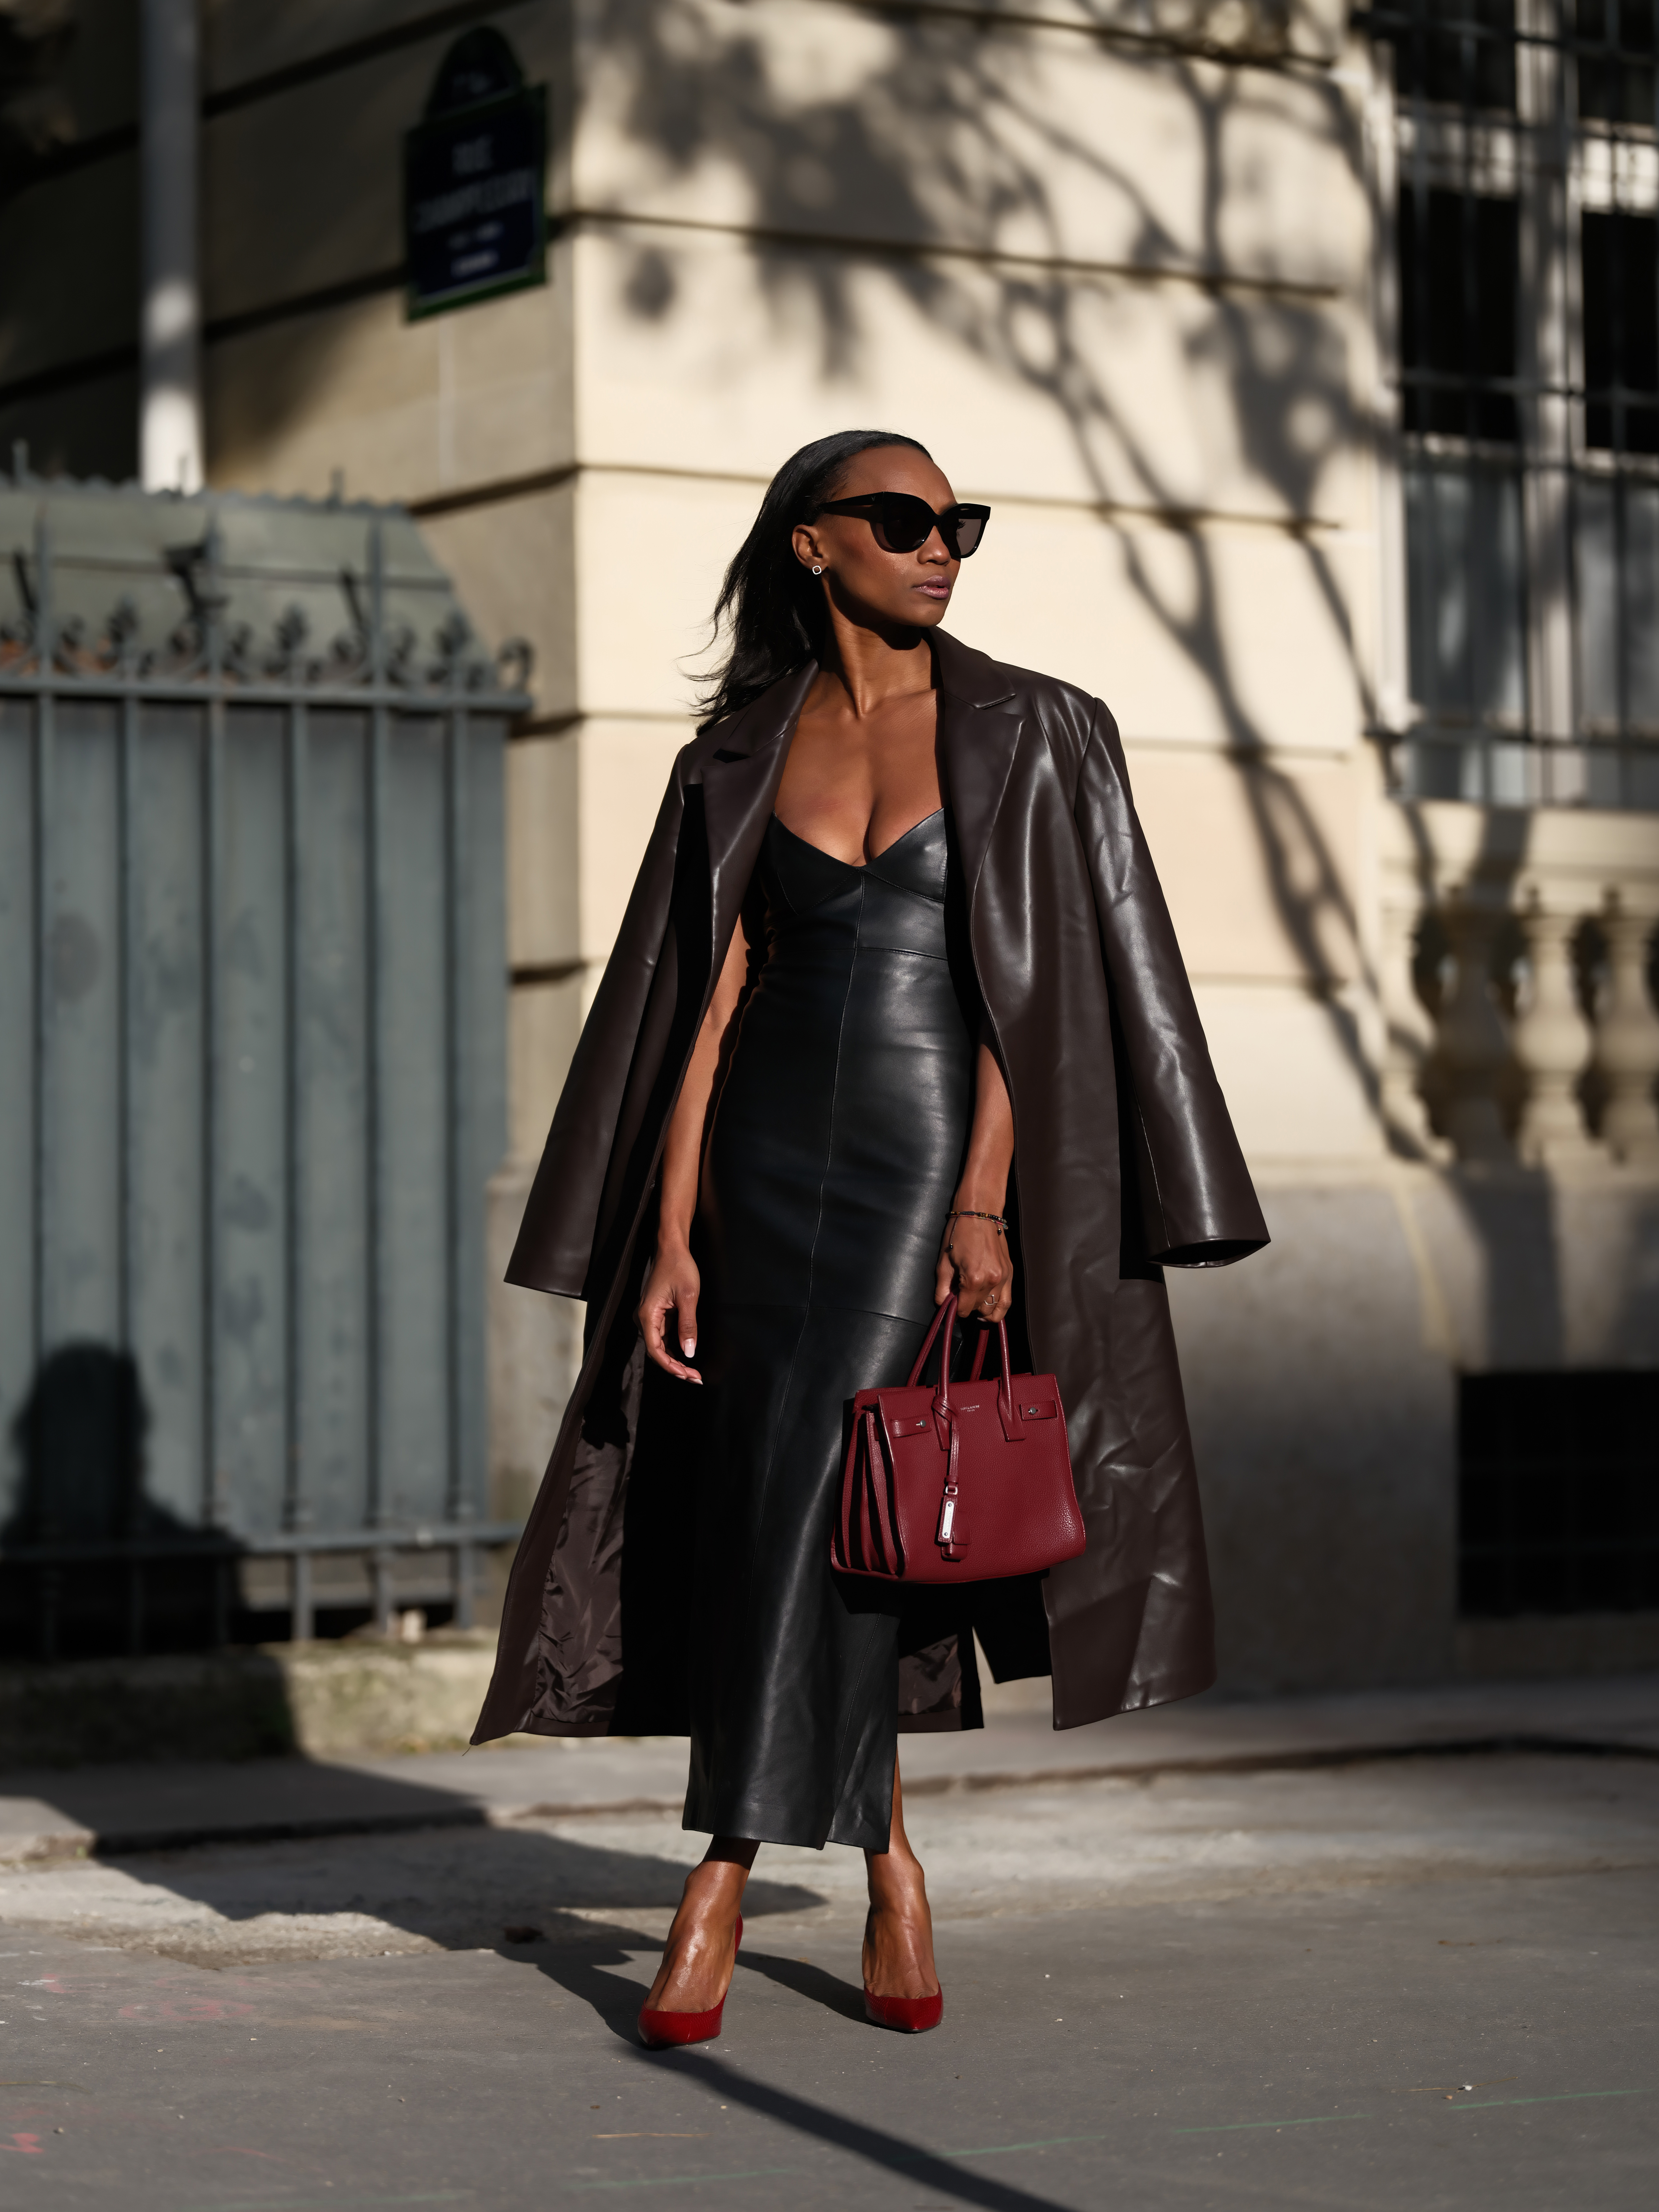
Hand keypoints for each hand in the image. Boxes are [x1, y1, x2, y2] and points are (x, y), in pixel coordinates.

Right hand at [638, 1241, 702, 1381]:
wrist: (672, 1248)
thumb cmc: (680, 1268)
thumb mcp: (689, 1297)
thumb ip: (688, 1325)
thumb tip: (689, 1352)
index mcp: (648, 1315)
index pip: (655, 1350)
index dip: (671, 1366)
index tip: (687, 1375)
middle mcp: (645, 1318)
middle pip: (657, 1351)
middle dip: (675, 1367)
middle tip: (695, 1377)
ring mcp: (651, 1316)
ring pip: (660, 1345)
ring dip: (675, 1359)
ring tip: (693, 1371)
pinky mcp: (658, 1313)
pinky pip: (664, 1336)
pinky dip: (675, 1347)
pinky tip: (686, 1355)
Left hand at [934, 1210, 1012, 1322]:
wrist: (979, 1214)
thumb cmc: (958, 1235)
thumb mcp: (943, 1263)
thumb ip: (942, 1289)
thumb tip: (943, 1305)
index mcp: (973, 1279)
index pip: (965, 1310)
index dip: (956, 1309)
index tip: (952, 1301)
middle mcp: (992, 1281)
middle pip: (980, 1310)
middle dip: (969, 1308)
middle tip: (961, 1297)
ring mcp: (1004, 1278)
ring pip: (995, 1309)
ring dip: (983, 1310)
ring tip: (975, 1305)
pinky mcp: (1010, 1273)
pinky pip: (1007, 1300)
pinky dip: (999, 1308)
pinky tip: (990, 1308)